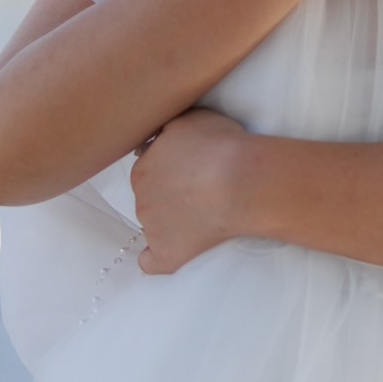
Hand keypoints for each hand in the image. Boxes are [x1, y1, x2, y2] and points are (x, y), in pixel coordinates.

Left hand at [133, 108, 246, 274]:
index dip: (172, 169)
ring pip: (153, 225)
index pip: (150, 169)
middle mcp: (141, 199)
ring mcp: (152, 229)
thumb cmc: (221, 146)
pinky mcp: (166, 255)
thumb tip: (157, 136)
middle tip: (202, 191)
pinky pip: (150, 262)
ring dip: (170, 221)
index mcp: (143, 167)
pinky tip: (173, 250)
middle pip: (150, 197)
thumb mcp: (190, 119)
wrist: (241, 182)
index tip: (193, 170)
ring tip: (205, 214)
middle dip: (170, 194)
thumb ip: (167, 128)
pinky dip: (158, 257)